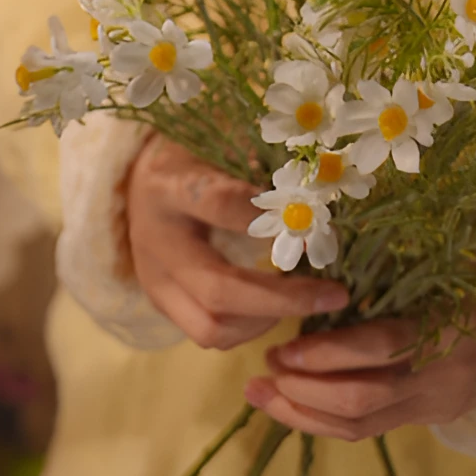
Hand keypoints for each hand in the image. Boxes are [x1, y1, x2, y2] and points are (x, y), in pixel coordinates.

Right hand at [127, 136, 347, 349]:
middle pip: (218, 288)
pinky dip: (250, 328)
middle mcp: (158, 241)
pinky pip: (207, 334)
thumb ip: (260, 162)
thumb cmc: (195, 153)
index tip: (315, 223)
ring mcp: (155, 280)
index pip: (219, 204)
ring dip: (268, 319)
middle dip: (284, 299)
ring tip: (310, 300)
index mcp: (172, 186)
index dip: (268, 217)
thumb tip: (318, 190)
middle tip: (336, 294)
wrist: (139, 180)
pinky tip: (280, 307)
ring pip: (211, 326)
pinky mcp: (161, 304)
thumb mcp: (221, 141)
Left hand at [244, 293, 475, 439]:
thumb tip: (329, 274)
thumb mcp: (452, 268)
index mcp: (451, 328)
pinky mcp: (434, 417)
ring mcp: (439, 403)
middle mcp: (443, 376)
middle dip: (303, 392)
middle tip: (262, 373)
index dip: (325, 353)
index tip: (283, 344)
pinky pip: (374, 428)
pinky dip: (329, 419)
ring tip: (264, 395)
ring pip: (362, 427)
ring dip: (305, 415)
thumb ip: (401, 279)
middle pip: (363, 403)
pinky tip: (299, 405)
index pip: (379, 350)